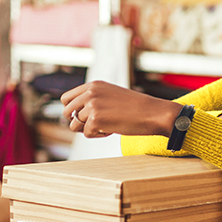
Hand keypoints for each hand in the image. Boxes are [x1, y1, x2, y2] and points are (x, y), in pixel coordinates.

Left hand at [59, 81, 180, 138]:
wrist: (154, 113)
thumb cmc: (137, 108)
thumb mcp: (112, 95)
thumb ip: (94, 99)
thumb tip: (74, 116)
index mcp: (93, 85)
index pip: (66, 98)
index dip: (73, 111)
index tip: (86, 117)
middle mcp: (90, 93)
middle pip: (66, 113)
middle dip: (78, 122)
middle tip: (95, 125)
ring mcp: (92, 105)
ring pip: (74, 125)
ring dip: (89, 130)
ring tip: (107, 126)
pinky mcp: (95, 119)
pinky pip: (87, 134)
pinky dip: (99, 136)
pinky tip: (113, 130)